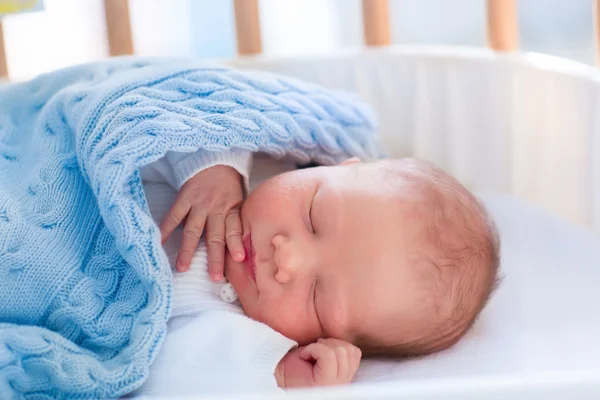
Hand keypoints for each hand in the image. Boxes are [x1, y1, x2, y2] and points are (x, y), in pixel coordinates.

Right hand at [160, 165, 244, 279]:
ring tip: (183, 268)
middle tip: (214, 277)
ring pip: (193, 230)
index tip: (240, 259)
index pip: (235, 230)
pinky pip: (174, 216)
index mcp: (232, 209)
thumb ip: (237, 221)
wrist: (216, 160)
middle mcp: (216, 208)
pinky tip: (160, 243)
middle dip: (215, 257)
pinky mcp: (184, 198)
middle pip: (215, 236)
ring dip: (188, 250)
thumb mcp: (240, 200)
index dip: (237, 244)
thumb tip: (239, 249)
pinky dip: (166, 229)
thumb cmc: (230, 186)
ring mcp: (199, 204)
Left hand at [275, 338, 361, 388]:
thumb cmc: (293, 364)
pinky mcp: (325, 382)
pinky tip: (303, 357)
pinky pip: (328, 355)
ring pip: (340, 351)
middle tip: (313, 352)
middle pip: (349, 350)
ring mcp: (335, 385)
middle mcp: (343, 384)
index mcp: (344, 376)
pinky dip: (314, 349)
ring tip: (309, 355)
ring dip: (321, 346)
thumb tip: (344, 340)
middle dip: (329, 343)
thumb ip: (336, 351)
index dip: (336, 344)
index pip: (355, 352)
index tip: (319, 351)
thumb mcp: (321, 355)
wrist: (275, 373)